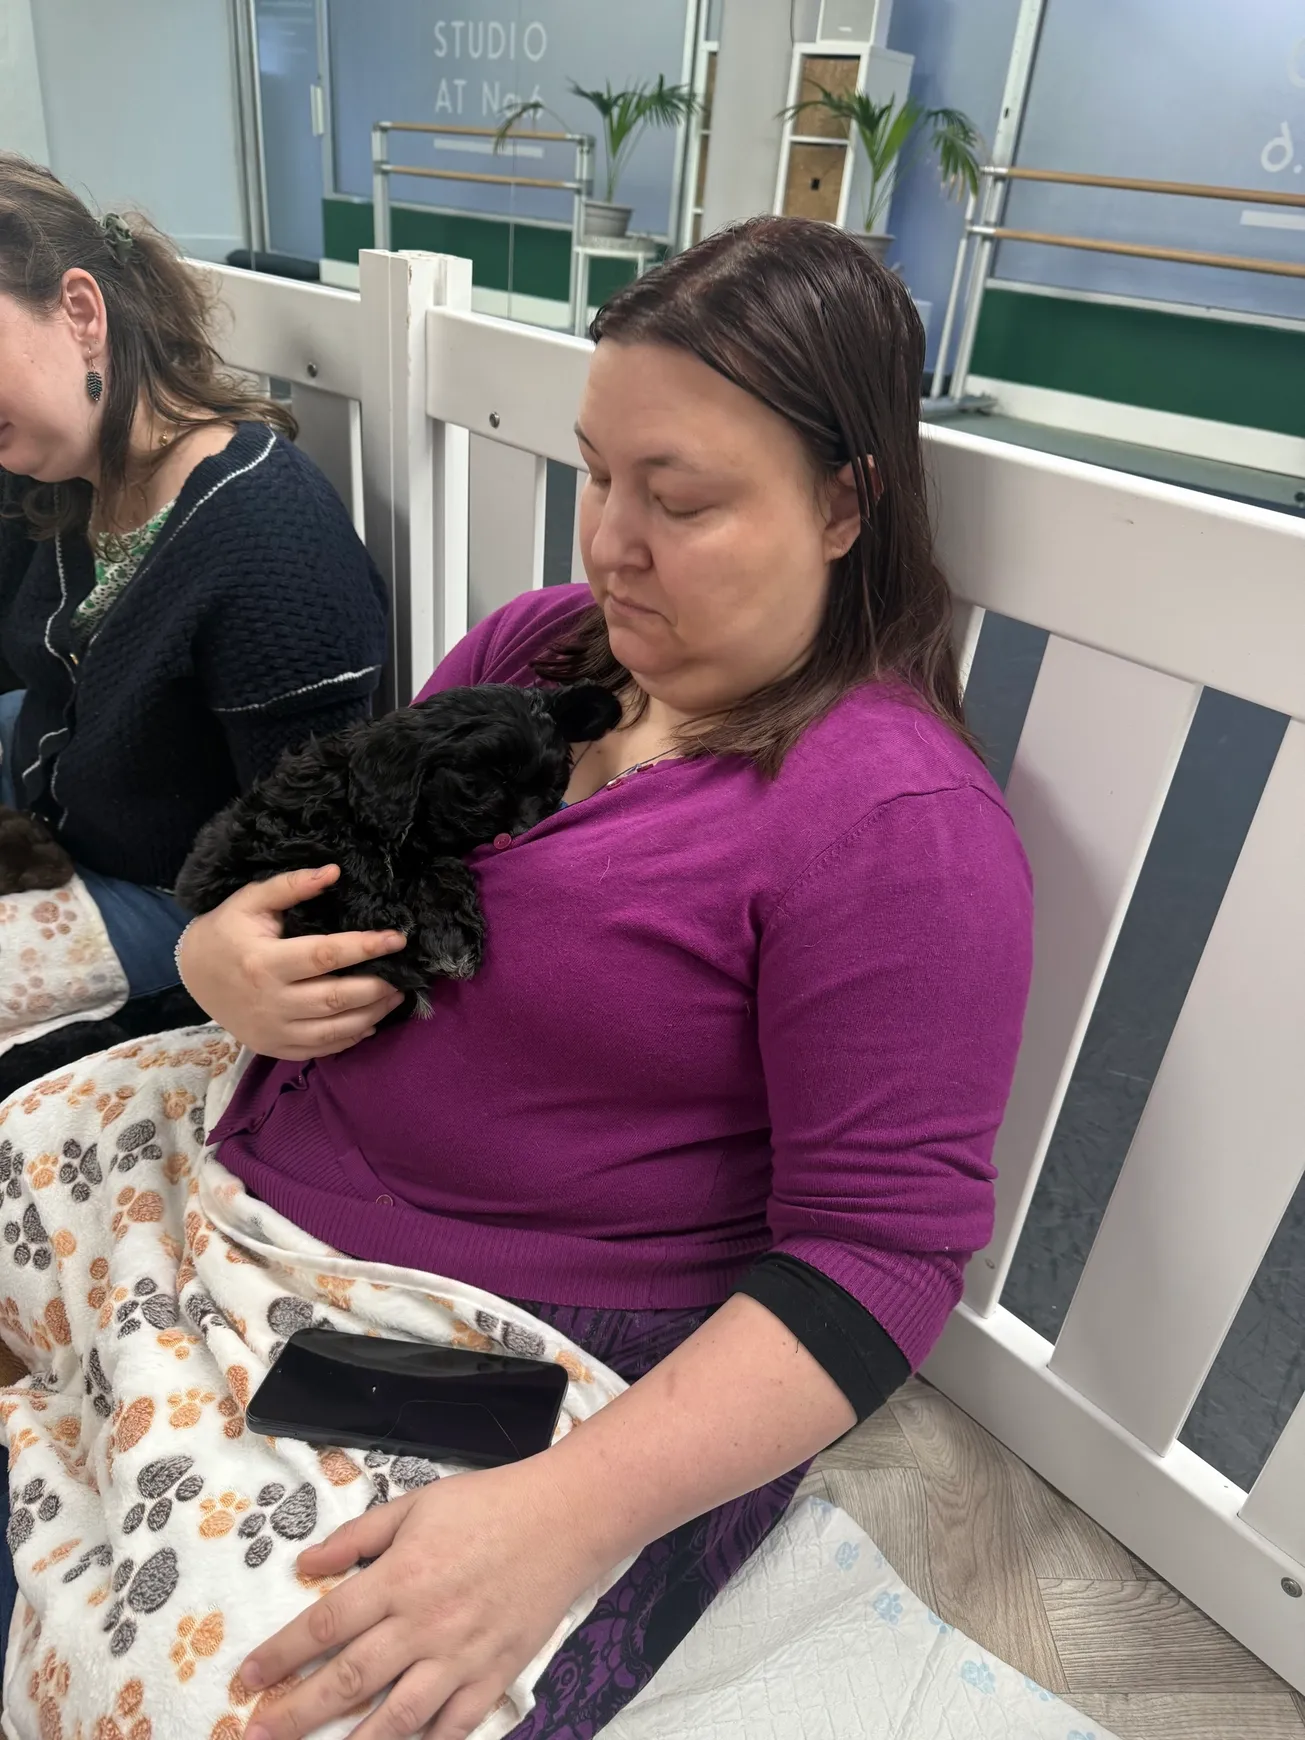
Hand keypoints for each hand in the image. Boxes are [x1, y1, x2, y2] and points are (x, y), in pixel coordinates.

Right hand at [177, 866, 407, 1060]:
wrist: (192, 975)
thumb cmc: (227, 932)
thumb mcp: (251, 901)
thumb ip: (291, 885)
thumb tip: (333, 871)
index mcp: (265, 962)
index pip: (325, 955)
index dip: (365, 947)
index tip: (397, 939)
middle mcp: (270, 1001)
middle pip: (335, 998)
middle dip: (377, 988)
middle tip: (404, 977)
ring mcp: (272, 1029)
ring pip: (333, 1029)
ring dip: (372, 1014)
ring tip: (395, 997)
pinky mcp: (274, 1047)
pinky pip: (320, 1050)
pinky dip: (350, 1038)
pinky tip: (370, 1023)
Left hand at [239, 1460, 606, 1739]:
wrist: (564, 1518)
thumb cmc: (488, 1505)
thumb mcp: (417, 1503)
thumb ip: (358, 1536)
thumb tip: (306, 1565)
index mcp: (401, 1576)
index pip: (326, 1624)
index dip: (280, 1656)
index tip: (246, 1680)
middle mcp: (425, 1623)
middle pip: (348, 1679)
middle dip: (295, 1714)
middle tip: (256, 1735)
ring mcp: (462, 1656)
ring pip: (395, 1717)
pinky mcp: (494, 1676)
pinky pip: (453, 1727)